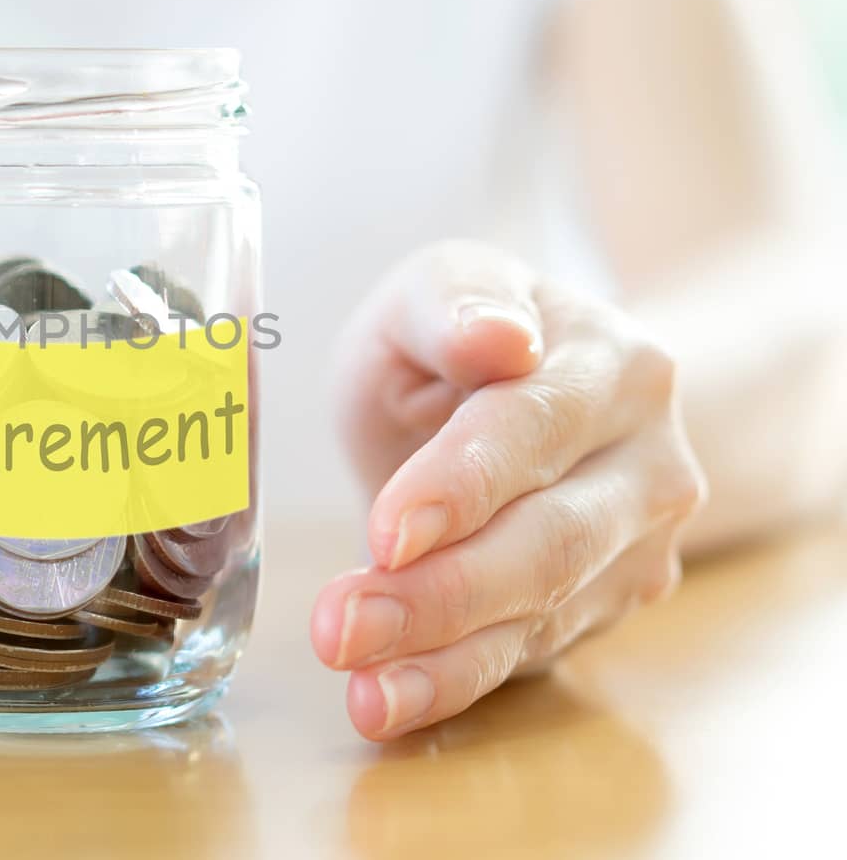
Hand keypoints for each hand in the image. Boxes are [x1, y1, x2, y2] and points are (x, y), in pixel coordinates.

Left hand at [315, 241, 704, 738]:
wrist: (524, 384)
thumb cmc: (460, 336)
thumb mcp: (437, 289)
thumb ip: (455, 303)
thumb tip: (500, 338)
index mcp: (613, 363)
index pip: (534, 429)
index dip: (461, 485)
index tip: (388, 531)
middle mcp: (649, 461)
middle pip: (549, 542)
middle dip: (440, 593)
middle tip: (341, 626)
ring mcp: (639, 544)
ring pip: (542, 614)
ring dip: (440, 656)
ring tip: (357, 682)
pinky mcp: (606, 606)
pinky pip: (527, 655)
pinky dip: (451, 684)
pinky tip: (384, 700)